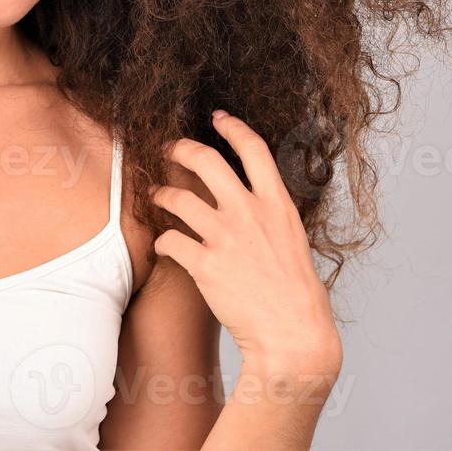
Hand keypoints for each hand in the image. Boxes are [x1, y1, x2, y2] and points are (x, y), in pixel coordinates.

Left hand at [151, 109, 341, 377]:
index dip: (233, 127)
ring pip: (177, 198)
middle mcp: (249, 214)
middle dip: (181, 148)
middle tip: (168, 148)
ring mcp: (225, 237)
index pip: (254, 150)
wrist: (292, 335)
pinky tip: (163, 245)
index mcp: (277, 205)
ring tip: (157, 195)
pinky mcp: (204, 265)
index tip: (218, 117)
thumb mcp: (291, 239)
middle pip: (206, 160)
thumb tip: (250, 195)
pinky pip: (169, 240)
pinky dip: (162, 241)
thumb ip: (268, 213)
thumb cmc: (294, 292)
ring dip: (161, 194)